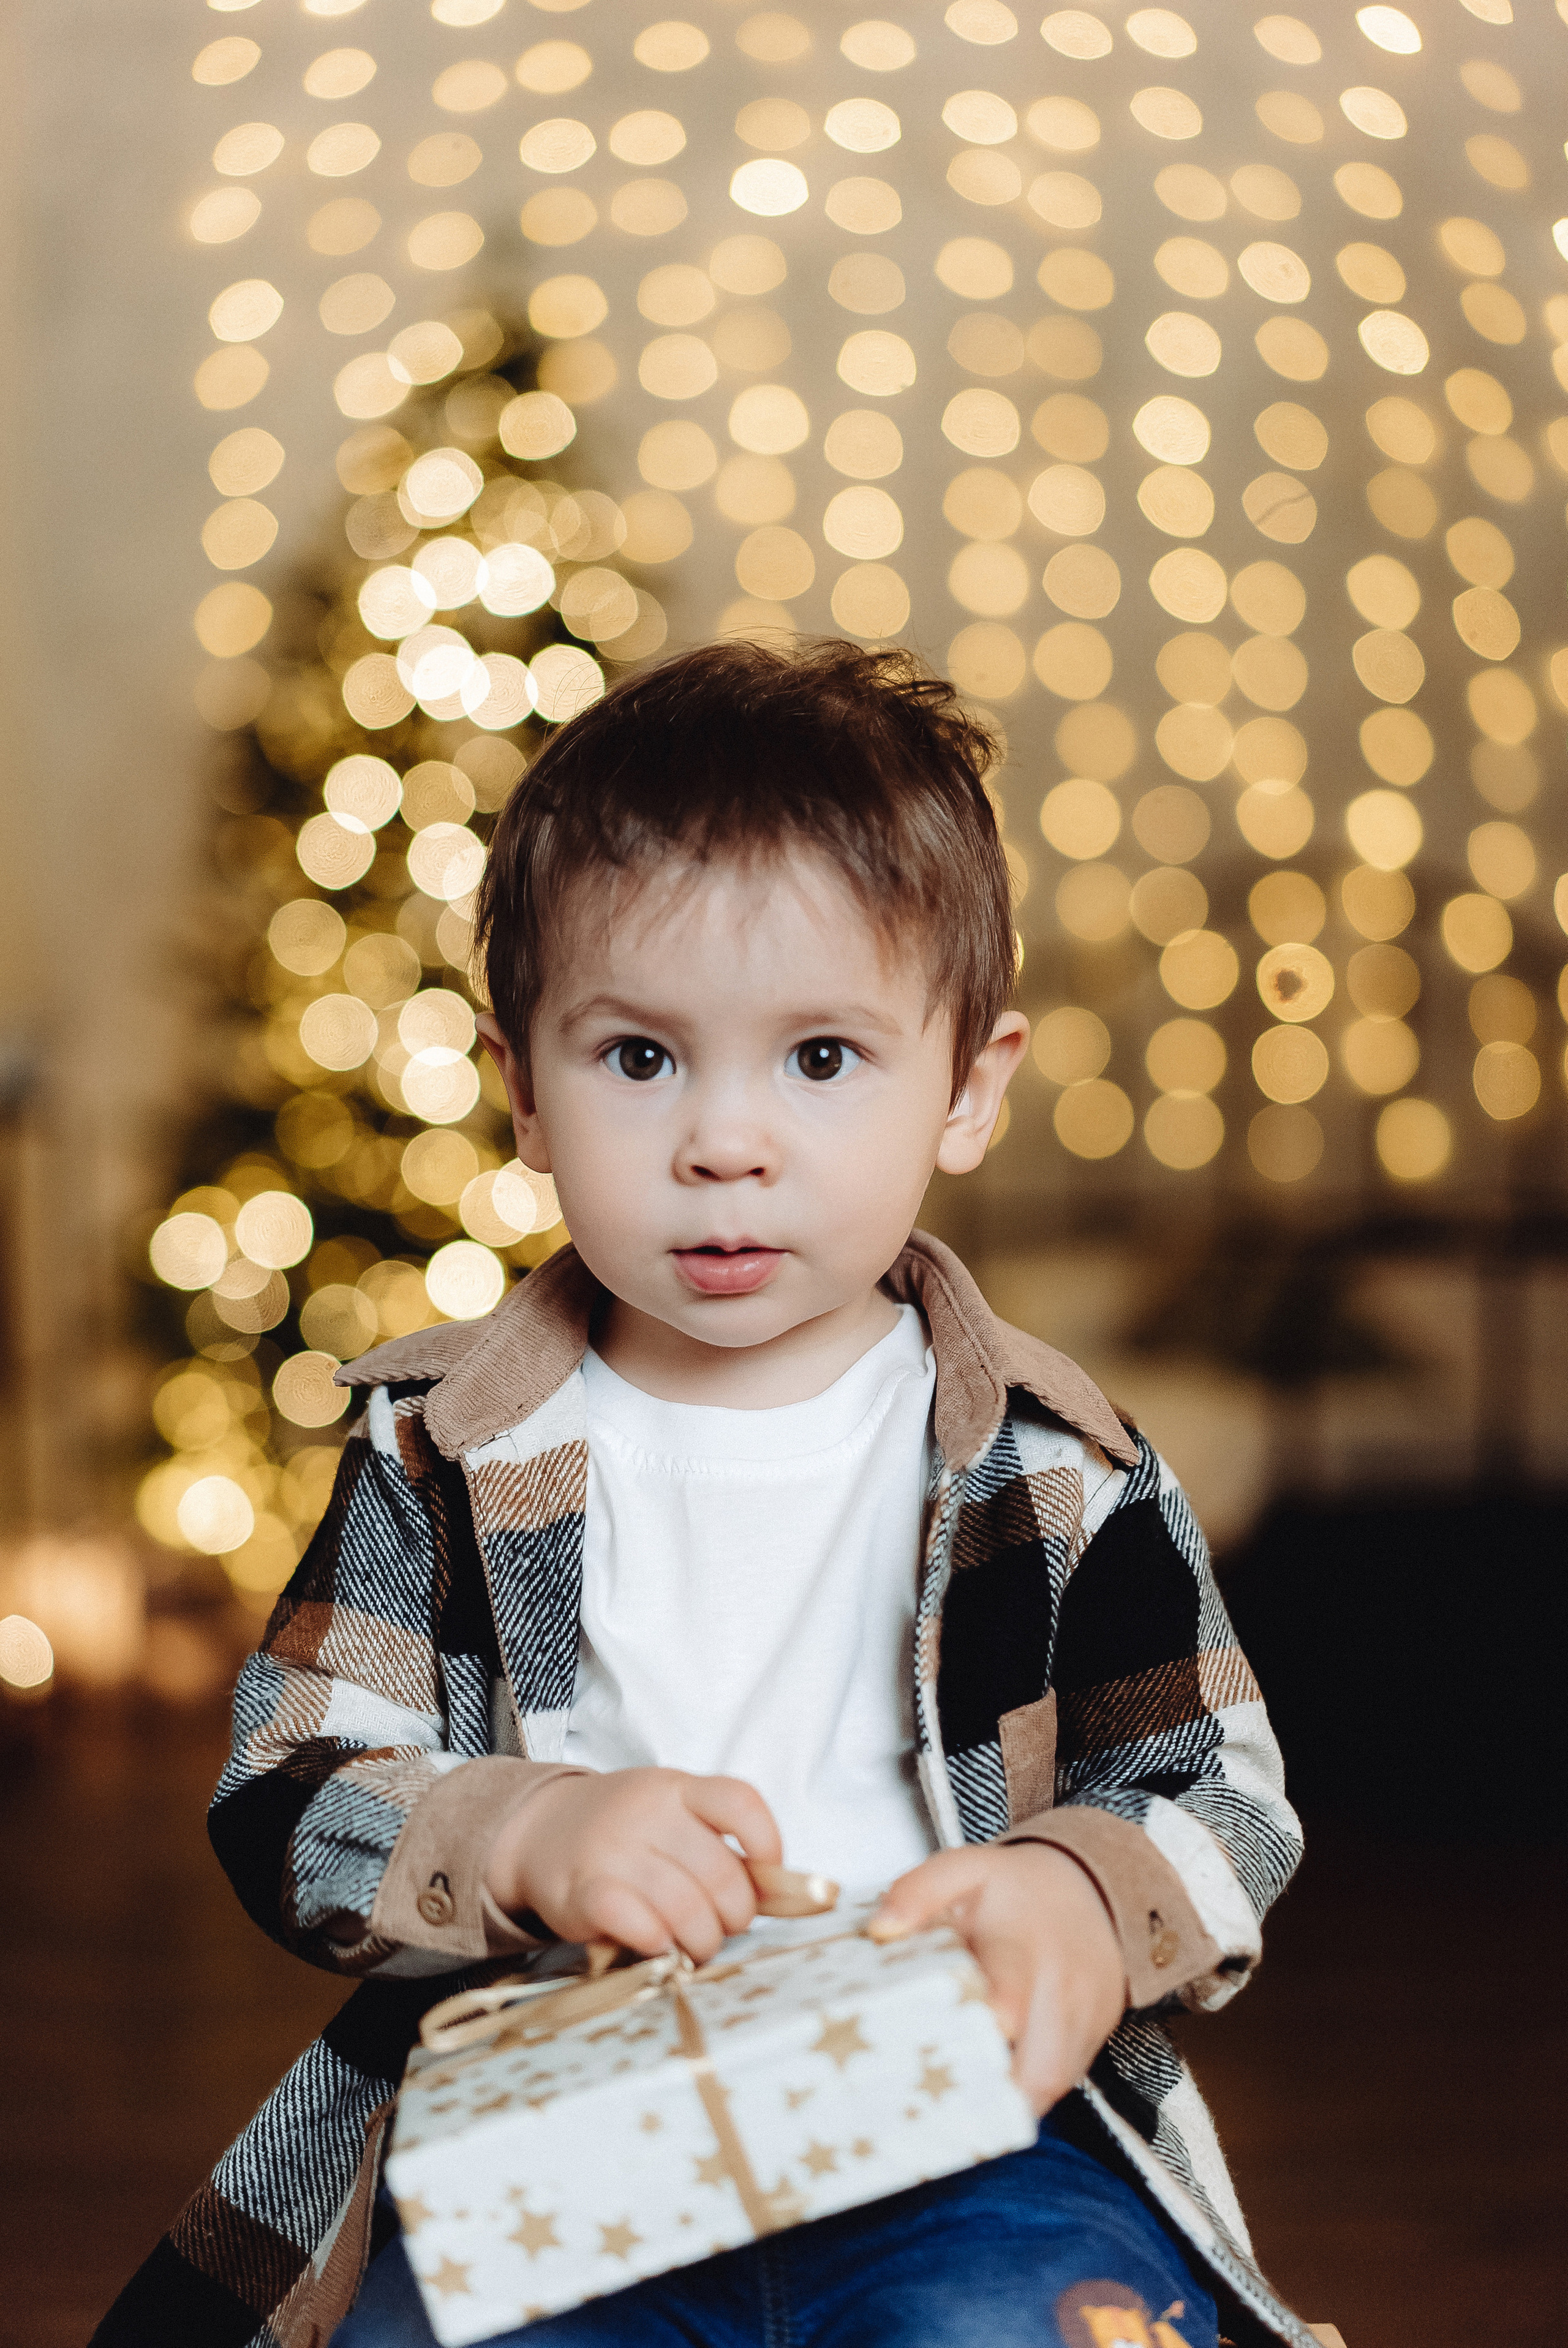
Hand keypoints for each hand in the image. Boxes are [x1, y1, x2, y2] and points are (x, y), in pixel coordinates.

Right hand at [484, 1767, 782, 1963]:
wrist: (538, 1832)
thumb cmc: (626, 1834)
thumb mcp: (674, 1820)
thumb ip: (723, 1849)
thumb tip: (794, 1894)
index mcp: (678, 1788)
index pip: (741, 1803)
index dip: (769, 1845)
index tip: (765, 1877)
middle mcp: (648, 1812)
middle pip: (722, 1873)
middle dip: (735, 1916)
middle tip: (722, 1927)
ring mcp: (613, 1850)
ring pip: (687, 1908)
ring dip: (702, 1940)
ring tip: (694, 1945)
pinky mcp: (584, 1892)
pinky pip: (640, 1926)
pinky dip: (659, 1944)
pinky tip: (658, 1945)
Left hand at [868, 1844, 1126, 2113]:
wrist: (1089, 1886)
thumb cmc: (1015, 1887)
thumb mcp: (964, 1868)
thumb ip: (919, 1891)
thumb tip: (881, 1929)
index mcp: (1025, 1948)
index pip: (1008, 2008)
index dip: (973, 2041)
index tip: (933, 2058)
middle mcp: (1065, 1989)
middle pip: (1039, 2071)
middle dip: (993, 2098)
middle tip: (942, 2105)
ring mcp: (1087, 2017)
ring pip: (1052, 2086)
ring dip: (1009, 2102)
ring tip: (960, 2107)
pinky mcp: (1097, 2035)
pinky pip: (1066, 2079)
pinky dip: (1029, 2091)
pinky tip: (993, 2090)